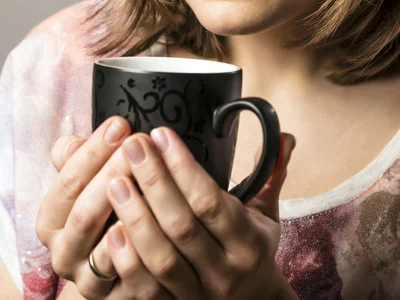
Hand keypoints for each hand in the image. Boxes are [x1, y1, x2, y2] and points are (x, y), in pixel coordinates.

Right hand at [36, 117, 134, 296]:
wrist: (118, 261)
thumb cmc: (103, 207)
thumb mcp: (86, 180)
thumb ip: (78, 159)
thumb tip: (73, 142)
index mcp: (51, 221)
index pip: (67, 183)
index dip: (93, 152)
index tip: (120, 124)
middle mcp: (64, 254)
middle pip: (86, 213)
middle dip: (113, 173)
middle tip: (139, 143)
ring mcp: (90, 280)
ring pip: (110, 245)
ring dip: (133, 207)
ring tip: (151, 174)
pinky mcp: (119, 298)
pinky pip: (133, 278)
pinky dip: (145, 250)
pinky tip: (160, 221)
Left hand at [49, 125, 294, 299]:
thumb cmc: (252, 249)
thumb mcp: (266, 214)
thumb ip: (270, 174)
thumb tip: (285, 136)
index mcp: (248, 242)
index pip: (211, 201)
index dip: (184, 168)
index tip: (161, 135)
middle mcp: (224, 271)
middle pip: (182, 225)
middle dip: (155, 182)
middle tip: (132, 145)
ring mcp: (198, 294)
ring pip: (162, 258)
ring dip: (136, 217)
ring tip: (115, 179)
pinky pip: (147, 291)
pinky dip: (127, 262)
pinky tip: (110, 230)